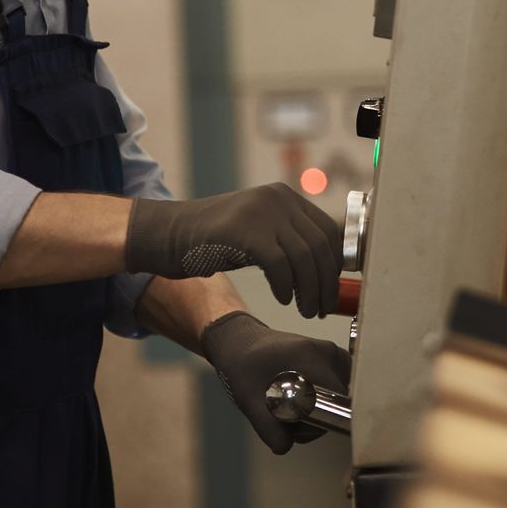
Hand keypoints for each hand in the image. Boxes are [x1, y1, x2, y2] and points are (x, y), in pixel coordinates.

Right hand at [125, 187, 340, 316]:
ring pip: (304, 257)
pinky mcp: (245, 230)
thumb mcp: (259, 232)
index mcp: (286, 197)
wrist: (169, 235)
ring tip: (307, 310)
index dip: (337, 263)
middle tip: (323, 308)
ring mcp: (262, 212)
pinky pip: (279, 265)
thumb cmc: (216, 241)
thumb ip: (288, 241)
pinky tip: (283, 299)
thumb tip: (326, 271)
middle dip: (327, 282)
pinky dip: (286, 287)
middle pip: (320, 245)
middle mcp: (278, 198)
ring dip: (309, 290)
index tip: (335, 288)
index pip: (328, 230)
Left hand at [201, 311, 351, 454]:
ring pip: (340, 395)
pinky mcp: (331, 356)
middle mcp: (328, 351)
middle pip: (340, 399)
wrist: (241, 342)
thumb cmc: (243, 367)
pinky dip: (325, 399)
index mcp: (311, 357)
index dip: (321, 420)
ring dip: (321, 410)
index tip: (298, 423)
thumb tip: (285, 447)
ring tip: (293, 409)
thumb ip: (268, 427)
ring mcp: (332, 352)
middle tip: (290, 419)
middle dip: (318, 418)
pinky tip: (302, 400)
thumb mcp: (249, 399)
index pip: (338, 399)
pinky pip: (338, 387)